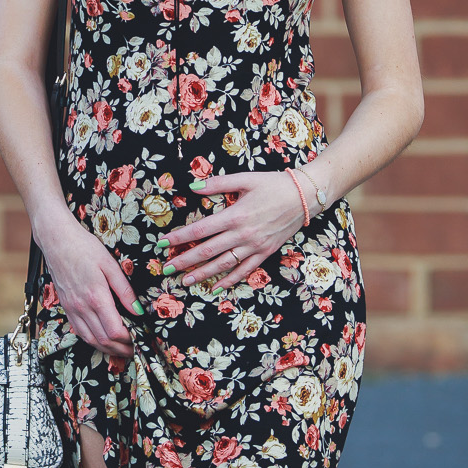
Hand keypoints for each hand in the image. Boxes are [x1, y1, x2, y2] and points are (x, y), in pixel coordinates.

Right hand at [39, 211, 141, 362]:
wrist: (56, 241)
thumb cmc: (84, 248)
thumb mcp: (110, 264)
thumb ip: (125, 290)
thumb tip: (138, 310)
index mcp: (96, 297)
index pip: (115, 331)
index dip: (129, 340)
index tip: (140, 338)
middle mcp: (82, 308)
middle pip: (104, 340)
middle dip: (121, 349)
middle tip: (135, 350)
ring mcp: (72, 309)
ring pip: (90, 340)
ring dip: (107, 349)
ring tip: (122, 350)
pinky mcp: (66, 308)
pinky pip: (80, 332)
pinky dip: (93, 340)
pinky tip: (103, 339)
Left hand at [161, 170, 309, 292]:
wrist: (305, 196)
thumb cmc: (274, 184)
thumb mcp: (245, 179)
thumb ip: (217, 184)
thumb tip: (192, 187)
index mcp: (235, 215)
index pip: (200, 230)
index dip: (179, 238)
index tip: (162, 243)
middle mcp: (243, 234)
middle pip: (207, 251)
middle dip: (185, 261)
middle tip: (166, 269)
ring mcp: (255, 246)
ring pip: (224, 264)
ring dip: (203, 274)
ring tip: (185, 281)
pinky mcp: (265, 252)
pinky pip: (245, 270)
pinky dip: (230, 280)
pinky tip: (216, 288)